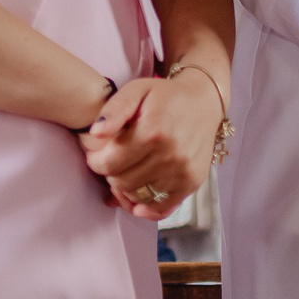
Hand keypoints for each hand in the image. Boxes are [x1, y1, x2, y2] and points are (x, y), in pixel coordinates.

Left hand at [80, 68, 223, 220]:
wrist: (203, 102)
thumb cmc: (165, 96)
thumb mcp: (137, 90)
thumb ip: (114, 109)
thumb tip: (95, 134)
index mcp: (152, 132)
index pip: (109, 164)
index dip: (95, 162)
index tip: (97, 155)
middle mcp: (170, 155)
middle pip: (122, 183)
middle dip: (110, 175)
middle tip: (111, 163)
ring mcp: (183, 171)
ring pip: (139, 197)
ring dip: (125, 190)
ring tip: (125, 174)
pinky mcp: (192, 182)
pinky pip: (162, 207)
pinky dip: (147, 208)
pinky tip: (138, 201)